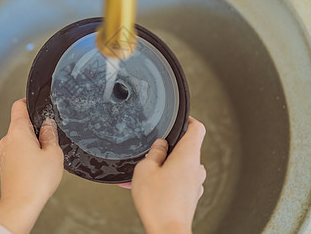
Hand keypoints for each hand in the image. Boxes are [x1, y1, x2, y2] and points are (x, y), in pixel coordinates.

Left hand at [0, 99, 63, 233]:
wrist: (20, 205)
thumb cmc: (35, 181)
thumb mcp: (53, 153)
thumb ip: (50, 134)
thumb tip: (48, 125)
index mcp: (17, 132)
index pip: (18, 106)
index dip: (28, 102)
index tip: (36, 103)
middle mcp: (7, 140)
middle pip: (21, 125)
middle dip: (36, 129)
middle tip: (49, 141)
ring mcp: (4, 154)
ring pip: (19, 140)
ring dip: (31, 144)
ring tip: (44, 159)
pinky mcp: (5, 166)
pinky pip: (17, 153)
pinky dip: (27, 156)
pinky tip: (37, 168)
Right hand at [130, 117, 206, 233]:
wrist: (168, 232)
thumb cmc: (159, 203)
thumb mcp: (145, 170)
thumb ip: (153, 153)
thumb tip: (159, 145)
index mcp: (188, 156)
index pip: (197, 128)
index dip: (188, 120)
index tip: (179, 119)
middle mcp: (195, 168)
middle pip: (185, 148)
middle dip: (167, 148)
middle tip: (149, 154)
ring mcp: (194, 184)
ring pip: (180, 166)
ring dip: (164, 166)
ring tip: (144, 174)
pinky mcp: (190, 197)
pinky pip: (178, 181)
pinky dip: (164, 181)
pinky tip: (148, 188)